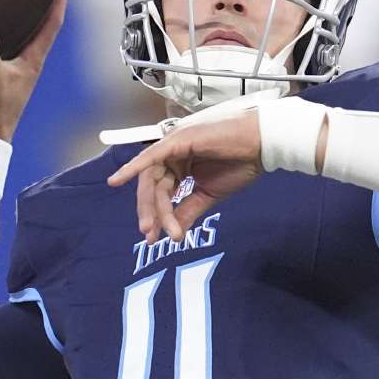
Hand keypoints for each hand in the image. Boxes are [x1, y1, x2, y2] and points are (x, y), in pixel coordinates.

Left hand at [108, 111, 263, 242]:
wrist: (261, 146)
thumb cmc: (241, 164)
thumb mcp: (209, 194)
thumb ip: (188, 210)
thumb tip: (173, 233)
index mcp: (181, 164)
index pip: (162, 191)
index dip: (158, 215)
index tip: (156, 238)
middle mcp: (172, 154)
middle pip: (152, 185)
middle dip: (149, 211)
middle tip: (148, 235)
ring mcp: (173, 145)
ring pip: (152, 177)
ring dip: (151, 204)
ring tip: (153, 227)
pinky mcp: (177, 139)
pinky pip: (151, 156)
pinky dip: (134, 167)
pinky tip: (117, 180)